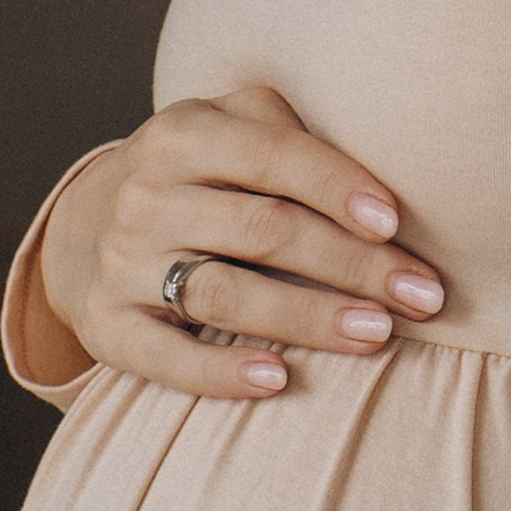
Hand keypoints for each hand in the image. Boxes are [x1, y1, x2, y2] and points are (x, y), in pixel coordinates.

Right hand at [36, 84, 447, 401]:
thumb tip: (399, 159)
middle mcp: (145, 196)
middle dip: (351, 264)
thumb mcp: (232, 129)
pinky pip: (166, 357)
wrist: (88, 228)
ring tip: (377, 334)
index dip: (336, 187)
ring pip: (225, 294)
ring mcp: (123, 263)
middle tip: (422, 295)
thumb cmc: (202, 178)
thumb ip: (296, 132)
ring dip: (307, 318)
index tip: (396, 223)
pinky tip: (278, 381)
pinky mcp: (107, 325)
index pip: (271, 155)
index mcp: (181, 135)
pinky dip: (219, 373)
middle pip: (262, 230)